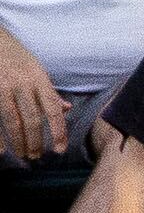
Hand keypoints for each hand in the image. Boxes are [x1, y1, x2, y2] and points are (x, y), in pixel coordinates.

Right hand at [0, 28, 68, 163]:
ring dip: (19, 142)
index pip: (53, 110)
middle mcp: (22, 82)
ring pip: (13, 121)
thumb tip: (67, 109)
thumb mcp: (35, 69)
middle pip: (33, 119)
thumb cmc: (14, 56)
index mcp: (38, 78)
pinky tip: (1, 150)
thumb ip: (48, 91)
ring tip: (23, 154)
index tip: (59, 150)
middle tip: (36, 156)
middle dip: (36, 141)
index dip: (59, 132)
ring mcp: (2, 86)